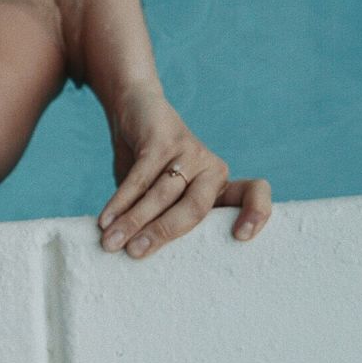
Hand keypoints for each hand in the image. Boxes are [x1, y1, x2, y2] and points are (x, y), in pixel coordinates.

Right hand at [96, 85, 271, 258]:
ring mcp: (189, 152)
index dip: (256, 213)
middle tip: (134, 253)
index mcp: (218, 184)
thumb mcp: (161, 191)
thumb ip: (159, 216)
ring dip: (133, 221)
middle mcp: (211, 168)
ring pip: (161, 195)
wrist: (135, 109)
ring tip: (110, 242)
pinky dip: (120, 201)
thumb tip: (136, 252)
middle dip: (162, 233)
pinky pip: (140, 178)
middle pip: (195, 208)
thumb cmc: (148, 162)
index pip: (253, 193)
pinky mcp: (163, 141)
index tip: (241, 237)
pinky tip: (106, 219)